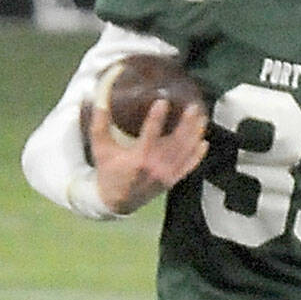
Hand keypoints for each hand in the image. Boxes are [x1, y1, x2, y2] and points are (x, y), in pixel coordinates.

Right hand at [84, 98, 207, 214]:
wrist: (116, 201)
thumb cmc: (108, 171)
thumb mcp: (100, 148)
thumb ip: (99, 123)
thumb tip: (97, 98)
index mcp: (137, 158)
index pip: (150, 134)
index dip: (157, 117)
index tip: (163, 101)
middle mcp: (155, 167)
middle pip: (175, 142)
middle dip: (186, 123)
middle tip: (193, 106)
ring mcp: (166, 175)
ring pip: (185, 152)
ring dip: (195, 134)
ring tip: (201, 117)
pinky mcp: (171, 180)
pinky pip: (188, 167)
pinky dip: (197, 155)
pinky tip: (204, 142)